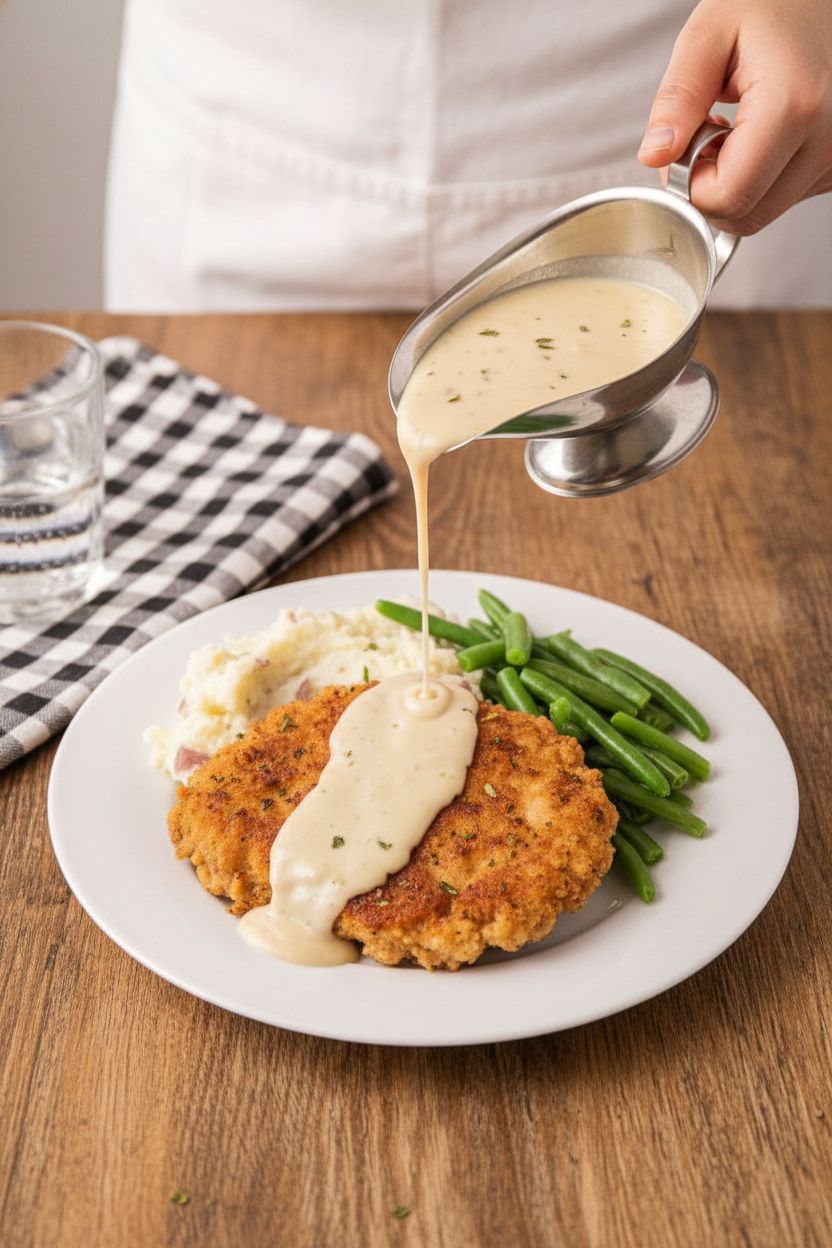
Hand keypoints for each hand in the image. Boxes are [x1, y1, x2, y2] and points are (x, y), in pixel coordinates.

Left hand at [638, 0, 831, 233]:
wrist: (824, 2)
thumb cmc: (774, 5)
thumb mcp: (709, 34)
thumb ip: (678, 98)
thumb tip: (655, 156)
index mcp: (795, 107)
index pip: (726, 197)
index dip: (690, 184)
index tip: (684, 148)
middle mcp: (826, 142)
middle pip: (744, 217)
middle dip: (709, 188)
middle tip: (707, 135)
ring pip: (762, 213)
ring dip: (735, 184)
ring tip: (740, 127)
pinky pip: (783, 199)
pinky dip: (761, 179)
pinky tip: (764, 136)